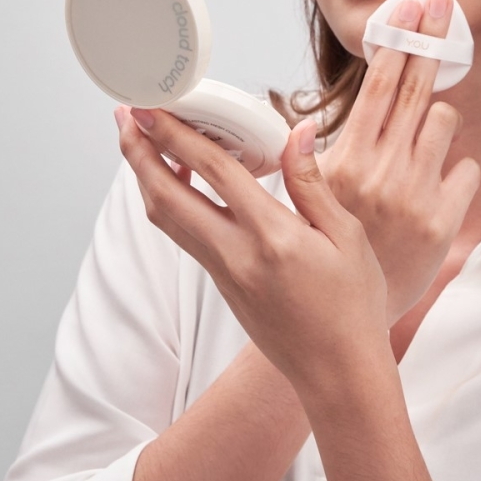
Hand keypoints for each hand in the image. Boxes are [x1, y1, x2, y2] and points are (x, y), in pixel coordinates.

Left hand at [116, 107, 391, 396]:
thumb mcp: (346, 236)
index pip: (213, 171)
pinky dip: (170, 201)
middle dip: (139, 152)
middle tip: (127, 116)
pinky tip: (182, 181)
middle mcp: (235, 256)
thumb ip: (312, 182)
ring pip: (167, 219)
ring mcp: (223, 274)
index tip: (154, 107)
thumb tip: (296, 132)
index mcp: (271, 237)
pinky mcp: (222, 286)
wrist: (338, 373)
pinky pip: (184, 235)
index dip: (177, 134)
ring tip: (143, 142)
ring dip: (146, 177)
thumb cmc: (352, 306)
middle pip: (166, 197)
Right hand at [320, 0, 480, 325]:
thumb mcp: (313, 196)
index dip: (397, 43)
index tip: (413, 9)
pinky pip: (467, 168)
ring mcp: (416, 195)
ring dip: (435, 121)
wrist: (347, 315)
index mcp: (345, 161)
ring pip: (444, 121)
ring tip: (416, 144)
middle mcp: (382, 171)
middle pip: (414, 89)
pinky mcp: (444, 220)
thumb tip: (307, 121)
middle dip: (428, 43)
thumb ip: (320, 154)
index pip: (376, 87)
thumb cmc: (329, 247)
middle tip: (440, 8)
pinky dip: (456, 169)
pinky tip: (436, 184)